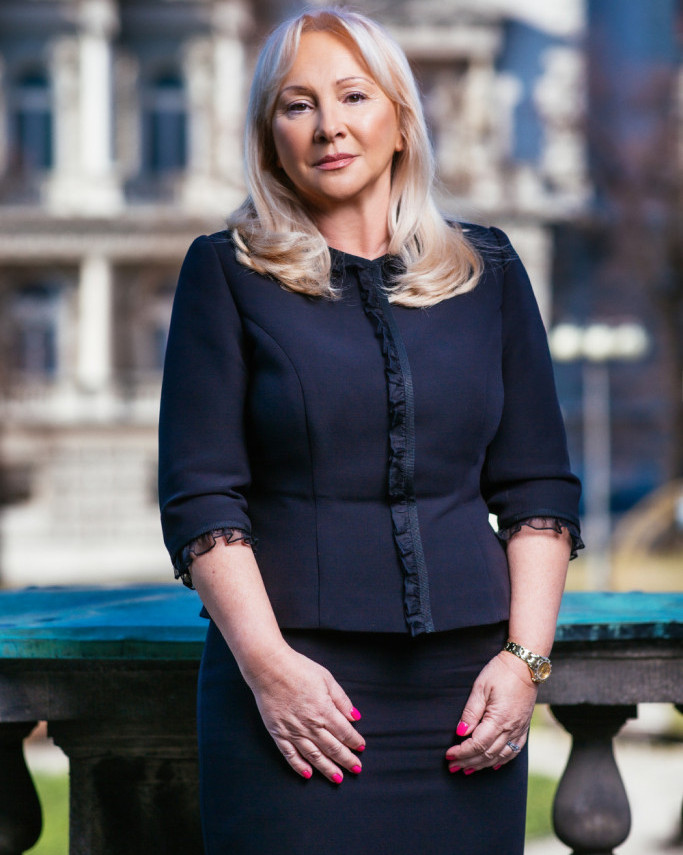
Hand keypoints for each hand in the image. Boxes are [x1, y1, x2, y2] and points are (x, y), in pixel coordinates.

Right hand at [244, 644, 365, 782]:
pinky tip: (308, 774)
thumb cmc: (298, 669)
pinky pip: (290, 755)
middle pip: (333, 748)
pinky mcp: (278, 733)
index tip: (361, 747)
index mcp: (324, 710)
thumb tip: (354, 716)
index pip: (345, 732)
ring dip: (328, 769)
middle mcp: (311, 725)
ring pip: (314, 756)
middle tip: (356, 768)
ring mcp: (293, 731)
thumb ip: (341, 700)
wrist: (269, 668)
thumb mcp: (326, 678)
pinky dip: (299, 767)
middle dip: (347, 760)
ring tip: (338, 778)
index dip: (355, 741)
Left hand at [445, 651, 537, 773]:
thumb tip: (461, 732)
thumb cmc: (500, 672)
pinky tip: (493, 765)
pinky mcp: (524, 727)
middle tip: (453, 766)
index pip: (477, 744)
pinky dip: (502, 761)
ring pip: (500, 756)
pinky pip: (514, 751)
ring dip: (483, 765)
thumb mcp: (480, 687)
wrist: (526, 665)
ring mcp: (519, 729)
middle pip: (487, 754)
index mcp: (499, 719)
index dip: (462, 752)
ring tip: (467, 769)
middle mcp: (511, 728)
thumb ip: (471, 711)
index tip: (449, 755)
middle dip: (469, 762)